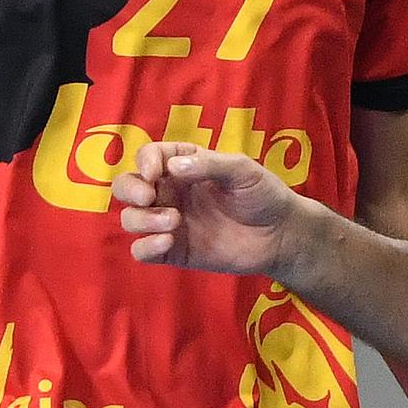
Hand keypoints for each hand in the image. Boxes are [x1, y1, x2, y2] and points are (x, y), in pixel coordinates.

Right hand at [115, 141, 300, 274]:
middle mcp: (170, 192)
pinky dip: (145, 246)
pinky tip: (168, 241)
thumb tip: (171, 168)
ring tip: (174, 222)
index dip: (144, 161)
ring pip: (131, 219)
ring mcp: (169, 223)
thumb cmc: (263, 194)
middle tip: (149, 196)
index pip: (148, 156)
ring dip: (142, 219)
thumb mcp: (242, 170)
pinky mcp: (174, 252)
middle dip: (130, 190)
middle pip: (126, 186)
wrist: (280, 235)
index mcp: (183, 166)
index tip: (155, 172)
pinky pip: (142, 251)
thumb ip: (209, 166)